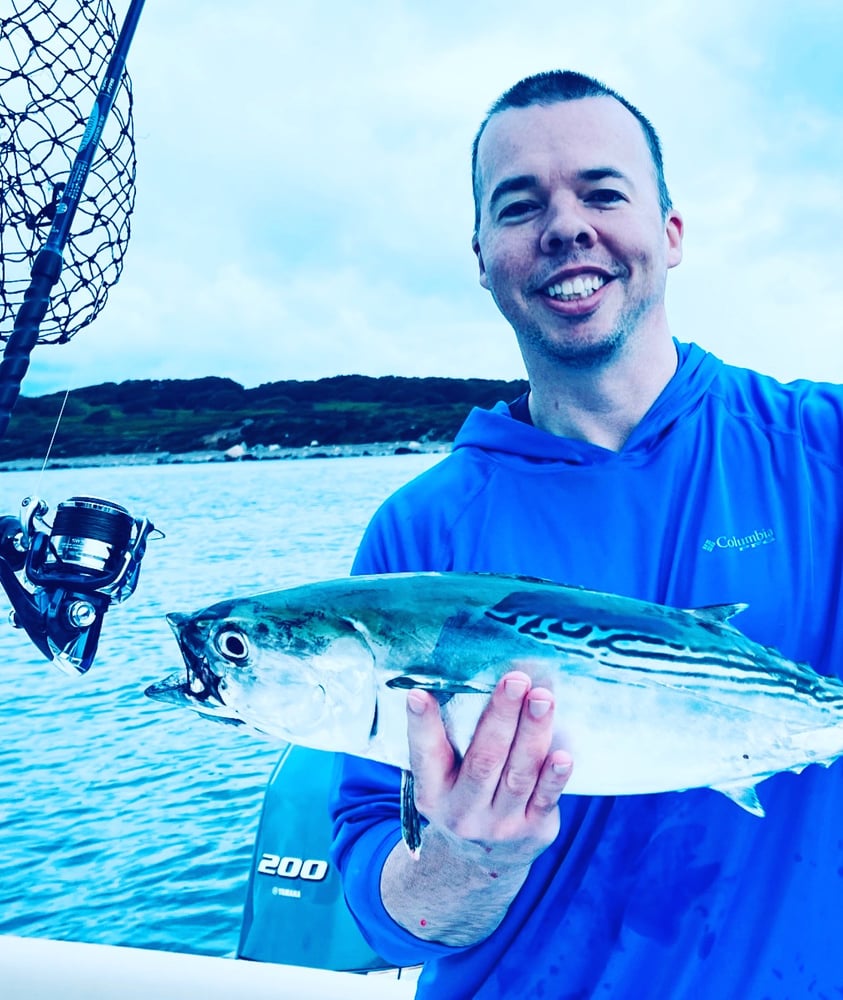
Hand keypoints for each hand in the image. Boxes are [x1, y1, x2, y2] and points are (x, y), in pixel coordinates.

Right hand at [405, 670, 572, 867]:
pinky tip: (565, 755)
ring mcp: (499, 824)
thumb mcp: (440, 778)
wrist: (482, 860)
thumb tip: (453, 679)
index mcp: (433, 791)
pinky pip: (545, 800)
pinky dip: (554, 777)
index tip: (419, 694)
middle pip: (484, 759)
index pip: (425, 755)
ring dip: (532, 732)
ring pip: (518, 774)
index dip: (422, 725)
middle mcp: (462, 811)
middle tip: (515, 679)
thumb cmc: (462, 795)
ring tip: (542, 698)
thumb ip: (444, 740)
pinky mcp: (533, 830)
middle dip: (501, 716)